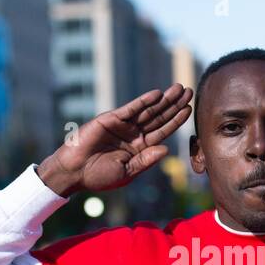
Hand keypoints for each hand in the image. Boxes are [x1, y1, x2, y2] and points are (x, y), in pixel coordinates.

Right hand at [37, 84, 192, 196]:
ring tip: (179, 88)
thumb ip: (146, 161)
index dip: (176, 120)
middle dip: (174, 104)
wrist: (75, 172)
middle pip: (159, 117)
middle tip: (190, 91)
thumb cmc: (99, 176)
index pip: (162, 131)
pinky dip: (143, 101)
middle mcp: (133, 134)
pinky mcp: (111, 119)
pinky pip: (131, 109)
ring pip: (148, 110)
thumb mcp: (127, 172)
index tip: (189, 109)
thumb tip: (167, 149)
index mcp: (139, 148)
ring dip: (164, 99)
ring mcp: (123, 125)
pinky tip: (157, 94)